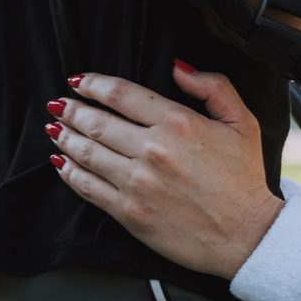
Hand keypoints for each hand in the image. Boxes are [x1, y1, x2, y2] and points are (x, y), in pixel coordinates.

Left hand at [49, 63, 282, 278]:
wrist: (245, 233)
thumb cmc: (244, 179)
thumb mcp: (243, 122)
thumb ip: (214, 87)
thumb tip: (179, 67)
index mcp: (179, 122)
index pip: (123, 94)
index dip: (94, 84)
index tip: (79, 80)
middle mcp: (153, 150)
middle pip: (98, 122)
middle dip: (73, 109)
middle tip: (59, 103)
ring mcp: (137, 182)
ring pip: (87, 152)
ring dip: (65, 136)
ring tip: (55, 127)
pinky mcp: (128, 212)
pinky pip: (88, 187)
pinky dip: (68, 172)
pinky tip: (61, 162)